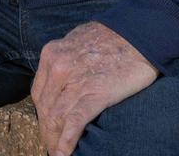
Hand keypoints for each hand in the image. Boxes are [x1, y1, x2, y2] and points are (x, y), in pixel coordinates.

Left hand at [32, 21, 157, 155]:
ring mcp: (75, 81)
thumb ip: (65, 59)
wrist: (140, 33)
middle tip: (51, 146)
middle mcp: (58, 67)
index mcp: (52, 54)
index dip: (41, 115)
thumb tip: (61, 80)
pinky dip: (67, 141)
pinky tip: (63, 154)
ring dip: (54, 140)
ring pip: (56, 118)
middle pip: (45, 108)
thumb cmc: (112, 37)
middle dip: (47, 131)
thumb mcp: (76, 41)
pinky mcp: (95, 94)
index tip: (46, 128)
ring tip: (57, 153)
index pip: (38, 93)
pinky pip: (74, 122)